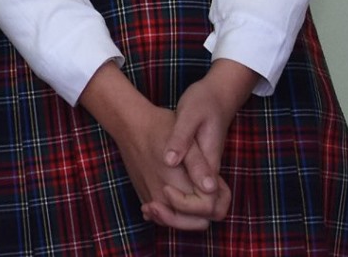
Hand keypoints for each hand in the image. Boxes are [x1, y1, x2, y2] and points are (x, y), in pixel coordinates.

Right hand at [79, 61, 223, 232]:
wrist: (129, 125)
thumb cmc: (158, 128)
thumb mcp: (185, 140)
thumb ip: (200, 166)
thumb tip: (212, 188)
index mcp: (177, 185)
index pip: (209, 209)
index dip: (218, 195)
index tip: (213, 178)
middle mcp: (163, 199)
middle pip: (198, 222)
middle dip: (208, 207)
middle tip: (206, 182)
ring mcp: (152, 201)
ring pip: (182, 222)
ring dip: (193, 210)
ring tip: (194, 185)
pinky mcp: (146, 198)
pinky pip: (167, 216)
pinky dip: (177, 210)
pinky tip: (179, 191)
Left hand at [161, 59, 258, 218]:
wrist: (216, 95)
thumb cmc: (204, 102)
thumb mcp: (189, 115)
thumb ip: (181, 139)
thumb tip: (170, 162)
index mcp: (209, 163)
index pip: (207, 202)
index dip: (185, 204)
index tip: (165, 189)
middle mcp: (208, 173)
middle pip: (203, 214)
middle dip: (177, 217)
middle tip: (150, 207)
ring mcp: (203, 172)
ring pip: (195, 209)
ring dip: (172, 213)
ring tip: (146, 207)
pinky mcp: (195, 168)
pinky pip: (187, 195)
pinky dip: (170, 203)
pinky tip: (149, 199)